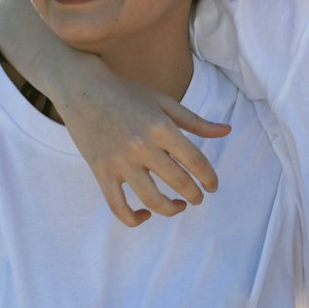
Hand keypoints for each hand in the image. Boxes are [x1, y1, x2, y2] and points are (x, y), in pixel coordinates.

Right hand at [54, 63, 231, 227]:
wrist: (81, 88)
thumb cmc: (125, 93)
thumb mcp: (163, 102)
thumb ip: (195, 122)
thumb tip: (227, 131)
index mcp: (161, 127)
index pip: (195, 161)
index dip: (209, 178)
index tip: (212, 186)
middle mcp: (142, 146)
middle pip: (178, 182)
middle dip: (194, 195)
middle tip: (197, 198)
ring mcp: (120, 161)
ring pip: (152, 200)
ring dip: (170, 209)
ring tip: (177, 206)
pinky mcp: (101, 172)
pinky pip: (118, 207)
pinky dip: (133, 219)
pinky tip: (144, 214)